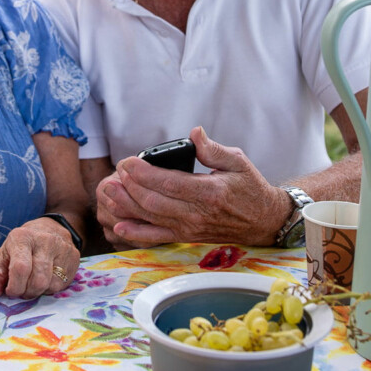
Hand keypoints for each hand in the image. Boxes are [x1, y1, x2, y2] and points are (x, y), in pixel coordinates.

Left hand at [0, 216, 79, 301]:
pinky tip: (46, 280)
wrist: (50, 228)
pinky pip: (61, 285)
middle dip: (27, 292)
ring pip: (50, 285)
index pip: (20, 269)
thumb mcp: (3, 257)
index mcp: (22, 237)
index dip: (15, 287)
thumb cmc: (21, 247)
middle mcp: (44, 240)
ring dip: (38, 292)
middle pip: (37, 280)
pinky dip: (50, 288)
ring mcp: (62, 248)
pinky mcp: (74, 257)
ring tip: (33, 284)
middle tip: (22, 290)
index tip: (10, 291)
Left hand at [101, 126, 289, 246]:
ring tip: (108, 193)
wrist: (262, 221)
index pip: (169, 183)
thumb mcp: (238, 161)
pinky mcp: (185, 237)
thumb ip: (213, 149)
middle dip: (129, 187)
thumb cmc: (250, 188)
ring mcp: (190, 229)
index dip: (143, 173)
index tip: (127, 162)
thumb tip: (194, 133)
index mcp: (210, 192)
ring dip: (126, 206)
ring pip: (150, 218)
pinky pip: (156, 237)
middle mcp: (197, 214)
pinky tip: (118, 225)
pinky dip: (136, 233)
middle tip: (115, 172)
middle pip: (153, 202)